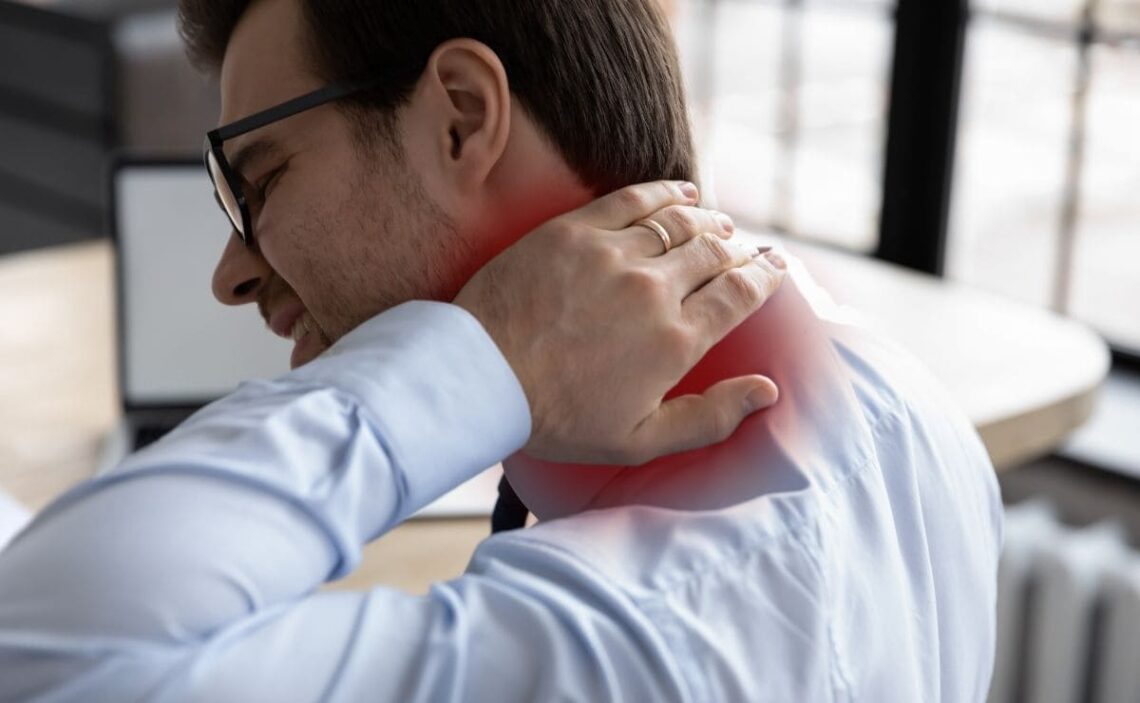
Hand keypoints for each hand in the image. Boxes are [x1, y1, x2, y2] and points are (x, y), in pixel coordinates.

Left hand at [453, 181, 786, 464]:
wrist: (482, 377)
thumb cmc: (558, 418)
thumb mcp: (639, 440)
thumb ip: (709, 419)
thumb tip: (766, 391)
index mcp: (675, 341)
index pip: (739, 295)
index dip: (764, 276)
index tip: (774, 267)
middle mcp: (654, 290)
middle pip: (715, 253)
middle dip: (740, 248)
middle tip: (747, 248)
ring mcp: (614, 254)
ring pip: (680, 223)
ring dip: (709, 220)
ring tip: (719, 221)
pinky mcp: (575, 231)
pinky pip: (634, 199)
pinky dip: (666, 192)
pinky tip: (682, 192)